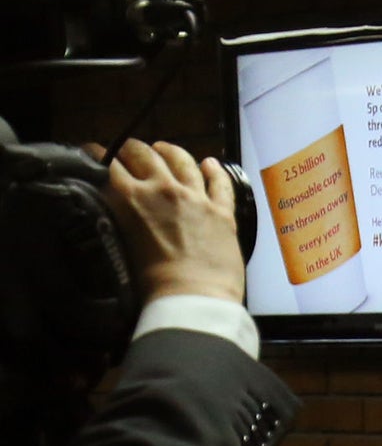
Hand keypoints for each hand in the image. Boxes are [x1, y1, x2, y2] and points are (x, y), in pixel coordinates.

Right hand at [100, 140, 245, 304]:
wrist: (192, 297)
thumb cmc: (149, 283)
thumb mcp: (118, 243)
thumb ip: (117, 218)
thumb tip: (114, 206)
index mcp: (131, 198)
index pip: (110, 164)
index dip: (99, 154)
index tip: (95, 152)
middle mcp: (164, 189)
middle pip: (144, 155)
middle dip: (131, 148)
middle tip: (126, 150)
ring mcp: (196, 197)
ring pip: (182, 161)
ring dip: (169, 151)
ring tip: (162, 148)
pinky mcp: (223, 211)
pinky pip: (220, 183)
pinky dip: (215, 170)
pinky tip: (211, 163)